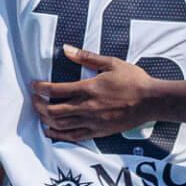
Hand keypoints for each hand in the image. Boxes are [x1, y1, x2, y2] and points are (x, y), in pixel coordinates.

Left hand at [30, 46, 155, 141]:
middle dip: (38, 105)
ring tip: (39, 113)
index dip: (40, 88)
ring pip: (60, 125)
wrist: (151, 101)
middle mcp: (87, 107)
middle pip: (53, 110)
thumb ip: (86, 57)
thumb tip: (66, 49)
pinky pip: (73, 137)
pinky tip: (50, 131)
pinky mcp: (98, 132)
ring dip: (45, 119)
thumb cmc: (133, 80)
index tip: (34, 85)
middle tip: (33, 99)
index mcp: (88, 89)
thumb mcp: (111, 63)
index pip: (55, 90)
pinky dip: (58, 135)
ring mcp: (92, 122)